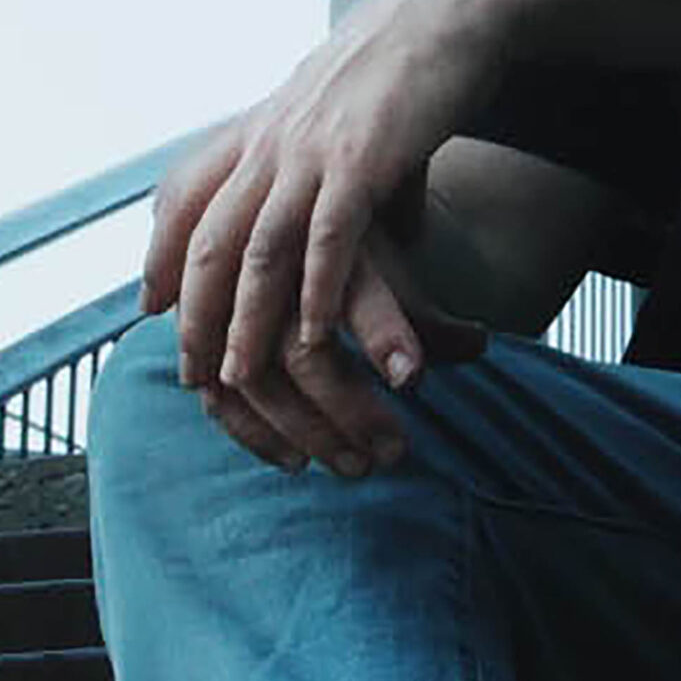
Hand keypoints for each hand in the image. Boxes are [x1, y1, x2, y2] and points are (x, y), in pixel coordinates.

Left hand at [142, 0, 500, 396]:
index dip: (162, 250)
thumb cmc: (419, 57)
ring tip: (237, 377)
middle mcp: (274, 138)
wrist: (455, 4)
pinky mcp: (363, 159)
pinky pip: (327, 239)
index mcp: (266, 123)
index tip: (151, 303)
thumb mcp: (367, 116)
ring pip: (260, 250)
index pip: (186, 192)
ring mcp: (315, 149)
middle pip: (211, 238)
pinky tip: (315, 340)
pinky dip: (316, 294)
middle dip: (196, 311)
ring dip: (244, 321)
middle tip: (191, 371)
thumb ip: (370, 177)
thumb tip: (402, 233)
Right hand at [196, 224, 487, 477]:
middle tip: (393, 452)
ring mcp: (230, 303)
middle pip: (302, 349)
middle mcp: (274, 269)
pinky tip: (297, 462)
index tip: (412, 378)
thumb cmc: (348, 250)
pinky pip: (220, 395)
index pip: (354, 291)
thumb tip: (479, 344)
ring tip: (357, 467)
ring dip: (306, 432)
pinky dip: (256, 434)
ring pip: (255, 380)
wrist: (278, 213)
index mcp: (328, 240)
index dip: (384, 333)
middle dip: (348, 409)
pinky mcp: (201, 335)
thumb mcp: (394, 269)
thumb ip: (427, 315)